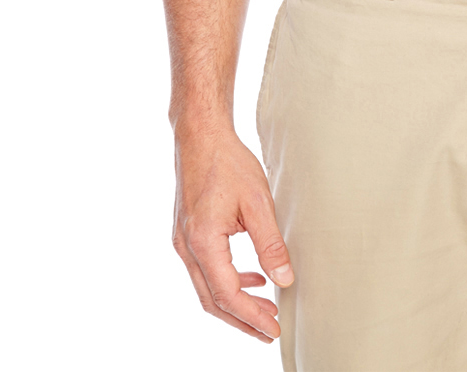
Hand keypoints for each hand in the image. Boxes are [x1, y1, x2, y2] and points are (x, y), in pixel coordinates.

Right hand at [172, 124, 293, 341]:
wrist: (200, 135)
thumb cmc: (228, 162)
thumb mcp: (258, 201)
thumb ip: (270, 244)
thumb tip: (285, 280)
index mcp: (203, 241)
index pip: (227, 294)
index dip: (251, 316)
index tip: (273, 329)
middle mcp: (186, 247)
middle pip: (212, 300)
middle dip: (242, 319)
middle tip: (270, 331)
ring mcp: (182, 241)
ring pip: (206, 288)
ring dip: (234, 302)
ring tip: (265, 308)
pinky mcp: (186, 233)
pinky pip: (204, 269)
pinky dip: (227, 281)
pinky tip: (252, 277)